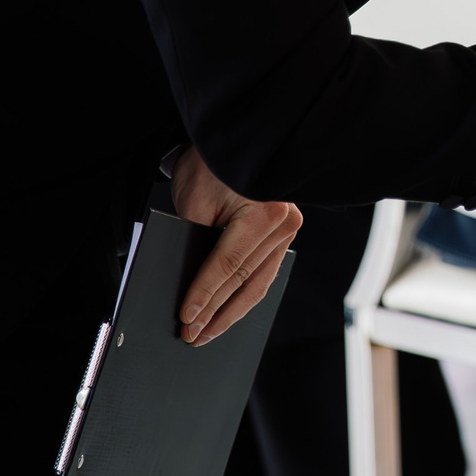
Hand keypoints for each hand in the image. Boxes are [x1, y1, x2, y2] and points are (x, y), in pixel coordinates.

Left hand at [171, 147, 302, 345]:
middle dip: (216, 311)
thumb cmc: (209, 165)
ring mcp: (287, 229)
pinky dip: (245, 294)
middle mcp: (284, 222)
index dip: (205, 293)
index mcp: (265, 212)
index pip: (229, 264)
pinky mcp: (282, 233)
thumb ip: (195, 245)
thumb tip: (191, 290)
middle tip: (192, 336)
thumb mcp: (194, 204)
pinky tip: (230, 312)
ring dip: (231, 311)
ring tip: (208, 333)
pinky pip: (264, 272)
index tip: (187, 318)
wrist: (231, 140)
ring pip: (258, 283)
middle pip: (245, 279)